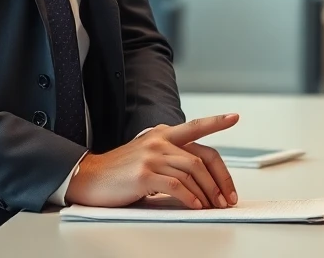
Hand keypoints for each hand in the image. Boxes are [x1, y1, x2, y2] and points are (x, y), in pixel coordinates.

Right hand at [66, 114, 239, 209]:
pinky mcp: (144, 174)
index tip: (234, 117)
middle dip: (220, 179)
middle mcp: (159, 141)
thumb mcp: (148, 156)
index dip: (216, 121)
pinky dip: (191, 197)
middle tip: (228, 197)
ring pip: (192, 172)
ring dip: (209, 192)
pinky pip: (176, 186)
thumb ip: (172, 159)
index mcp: (162, 134)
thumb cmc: (120, 171)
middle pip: (202, 158)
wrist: (89, 177)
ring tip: (215, 205)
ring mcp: (152, 156)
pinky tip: (196, 205)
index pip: (196, 126)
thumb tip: (201, 178)